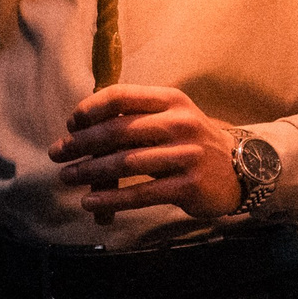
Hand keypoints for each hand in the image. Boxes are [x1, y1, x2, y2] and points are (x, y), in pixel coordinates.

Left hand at [48, 85, 241, 216]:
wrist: (241, 169)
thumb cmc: (191, 143)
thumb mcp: (172, 118)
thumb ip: (136, 118)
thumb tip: (81, 130)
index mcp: (171, 100)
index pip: (122, 95)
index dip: (90, 109)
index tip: (72, 123)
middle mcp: (180, 123)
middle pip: (118, 130)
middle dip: (81, 143)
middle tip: (57, 153)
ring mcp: (186, 155)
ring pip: (126, 163)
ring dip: (89, 171)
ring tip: (67, 177)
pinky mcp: (188, 186)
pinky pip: (141, 194)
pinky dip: (111, 199)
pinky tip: (90, 203)